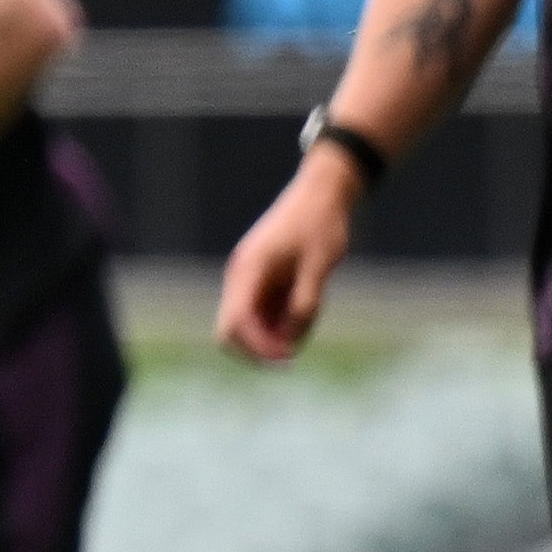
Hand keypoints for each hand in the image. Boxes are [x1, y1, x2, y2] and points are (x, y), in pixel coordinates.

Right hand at [216, 159, 354, 364]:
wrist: (320, 194)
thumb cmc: (320, 225)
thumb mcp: (320, 264)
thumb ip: (305, 302)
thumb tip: (289, 340)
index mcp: (250, 269)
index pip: (235, 322)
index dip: (258, 347)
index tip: (289, 357)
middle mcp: (241, 276)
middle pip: (231, 330)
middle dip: (259, 349)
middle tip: (294, 354)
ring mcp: (248, 279)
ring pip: (248, 325)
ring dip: (273, 336)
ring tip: (310, 320)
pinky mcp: (260, 281)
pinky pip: (262, 314)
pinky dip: (280, 325)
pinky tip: (306, 313)